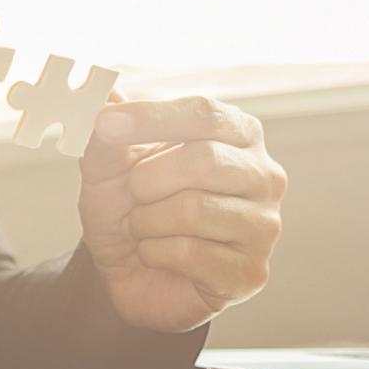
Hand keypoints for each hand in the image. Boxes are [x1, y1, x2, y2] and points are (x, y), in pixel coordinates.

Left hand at [78, 95, 286, 332]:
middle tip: (133, 196)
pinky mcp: (249, 272)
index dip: (152, 117)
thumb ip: (107, 135)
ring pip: (194, 210)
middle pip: (204, 159)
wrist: (128, 273)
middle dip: (147, 180)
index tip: (106, 123)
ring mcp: (262, 226)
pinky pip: (190, 253)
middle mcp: (262, 175)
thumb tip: (107, 95)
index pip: (204, 113)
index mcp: (238, 134)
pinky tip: (157, 255)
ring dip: (146, 221)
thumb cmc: (130, 210)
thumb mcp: (107, 169)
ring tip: (143, 228)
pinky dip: (155, 254)